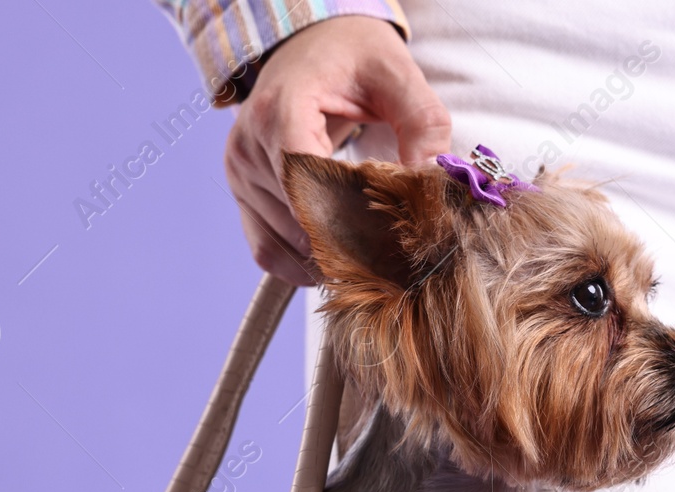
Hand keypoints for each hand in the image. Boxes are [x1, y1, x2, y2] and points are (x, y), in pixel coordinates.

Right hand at [225, 15, 450, 285]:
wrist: (311, 45)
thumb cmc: (353, 57)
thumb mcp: (398, 76)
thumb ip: (423, 125)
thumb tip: (433, 184)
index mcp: (281, 109)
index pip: (304, 180)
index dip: (347, 214)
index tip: (391, 231)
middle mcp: (251, 144)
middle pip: (297, 220)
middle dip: (350, 241)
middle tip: (397, 253)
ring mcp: (241, 173)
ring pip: (284, 243)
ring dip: (329, 256)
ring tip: (373, 252)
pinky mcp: (243, 193)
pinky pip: (267, 250)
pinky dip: (302, 263)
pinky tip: (338, 256)